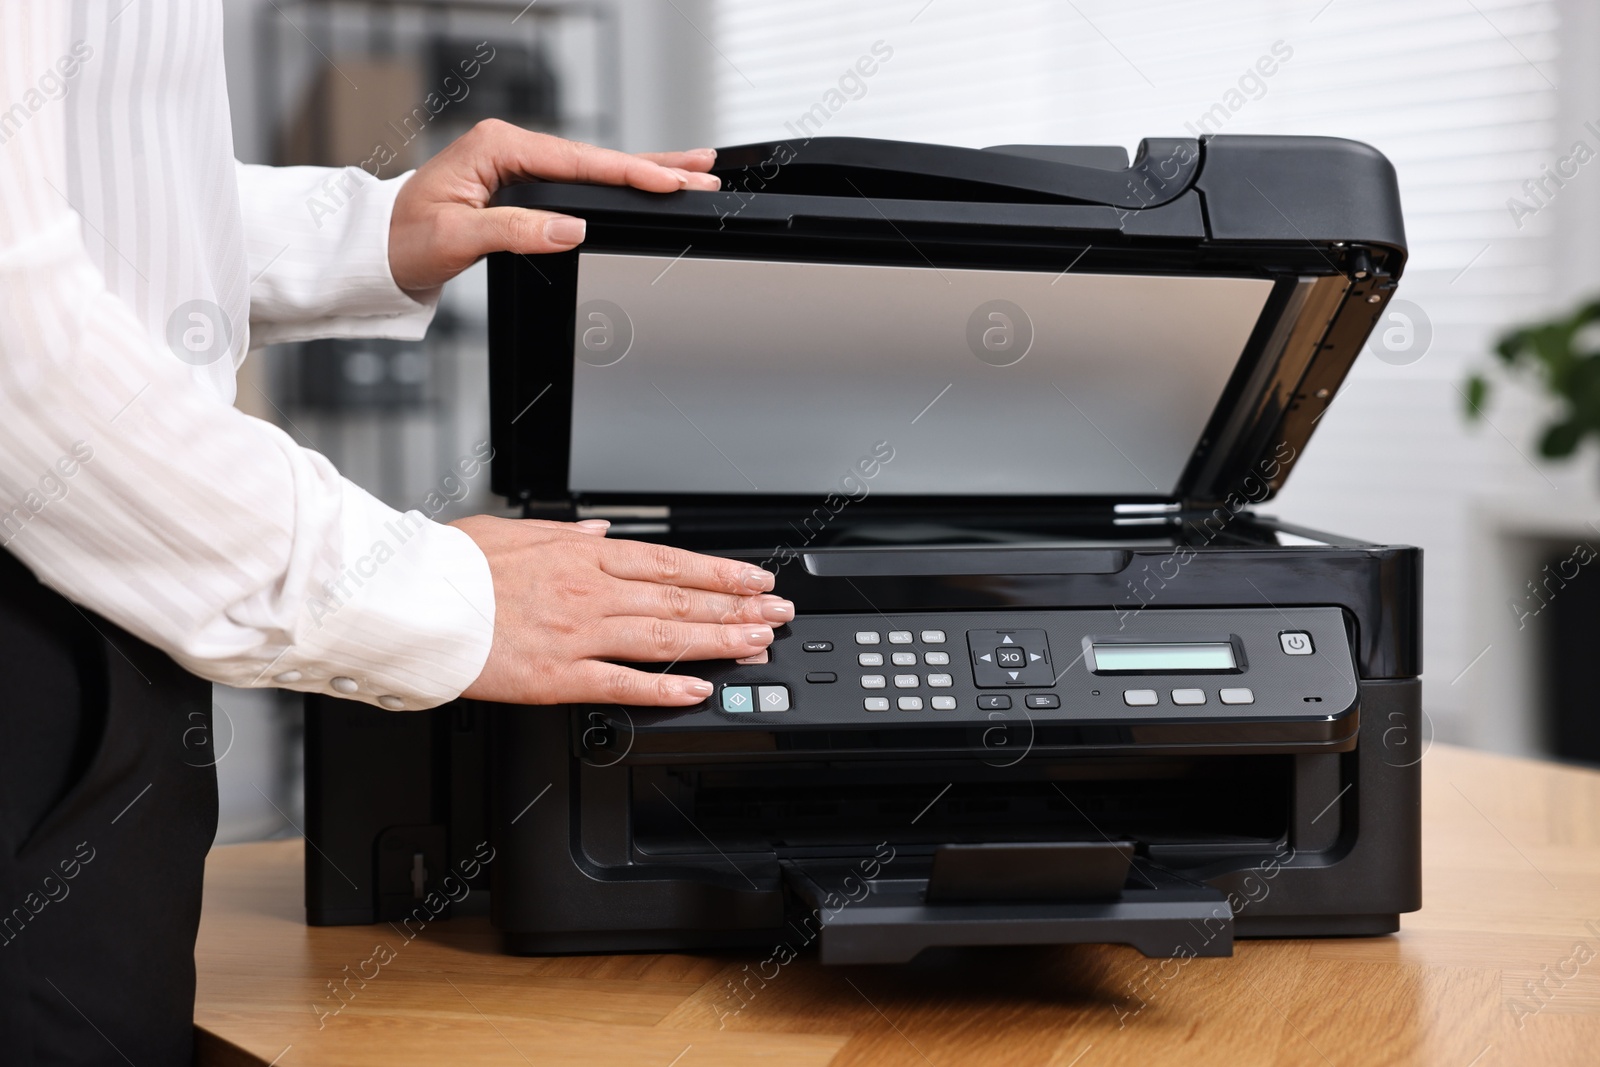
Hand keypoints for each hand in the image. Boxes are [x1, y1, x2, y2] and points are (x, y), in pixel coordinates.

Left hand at [389, 120, 720, 293]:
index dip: (628, 174)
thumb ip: (516, 230)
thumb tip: (571, 228)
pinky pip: (576, 179)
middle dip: (653, 165)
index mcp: (496, 147)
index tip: (669, 183)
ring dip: (642, 171)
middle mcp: (508, 146)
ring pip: (591, 167)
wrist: (375, 250)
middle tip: (703, 170)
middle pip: (595, 158)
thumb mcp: (457, 239)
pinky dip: (613, 182)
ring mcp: (514, 161)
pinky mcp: (517, 180)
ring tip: (690, 172)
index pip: (578, 162)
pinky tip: (642, 181)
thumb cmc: (403, 240)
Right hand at [450, 516, 791, 705]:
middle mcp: (589, 591)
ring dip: (718, 641)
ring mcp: (577, 634)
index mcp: (582, 555)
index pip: (670, 562)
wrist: (410, 599)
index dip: (721, 572)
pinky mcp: (557, 676)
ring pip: (664, 637)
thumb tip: (599, 532)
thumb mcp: (513, 529)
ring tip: (757, 645)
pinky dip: (665, 689)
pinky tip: (699, 690)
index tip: (755, 578)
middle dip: (738, 607)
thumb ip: (564, 534)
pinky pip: (622, 685)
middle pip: (681, 598)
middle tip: (776, 614)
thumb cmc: (451, 565)